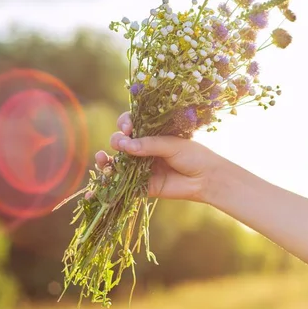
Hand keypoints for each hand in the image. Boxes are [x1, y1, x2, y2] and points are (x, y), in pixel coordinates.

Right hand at [92, 112, 220, 201]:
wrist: (206, 179)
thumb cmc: (194, 155)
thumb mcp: (173, 144)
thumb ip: (150, 145)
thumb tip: (125, 146)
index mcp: (152, 133)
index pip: (132, 123)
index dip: (125, 123)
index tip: (128, 127)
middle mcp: (144, 148)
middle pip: (121, 141)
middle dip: (117, 140)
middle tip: (121, 143)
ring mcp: (141, 167)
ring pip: (117, 161)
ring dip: (106, 159)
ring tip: (101, 158)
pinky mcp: (141, 185)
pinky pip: (122, 184)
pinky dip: (108, 182)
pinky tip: (100, 177)